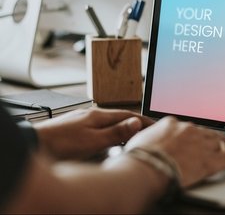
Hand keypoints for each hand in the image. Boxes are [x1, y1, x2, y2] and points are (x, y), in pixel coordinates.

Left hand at [35, 108, 153, 159]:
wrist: (33, 143)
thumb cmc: (60, 144)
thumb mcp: (93, 141)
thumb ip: (116, 132)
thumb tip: (137, 123)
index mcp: (98, 115)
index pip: (128, 114)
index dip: (144, 120)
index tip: (156, 124)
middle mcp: (91, 114)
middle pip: (119, 117)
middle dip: (135, 123)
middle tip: (148, 131)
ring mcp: (81, 120)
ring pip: (108, 123)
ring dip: (122, 128)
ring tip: (131, 137)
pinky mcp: (74, 128)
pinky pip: (98, 128)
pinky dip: (109, 133)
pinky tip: (106, 140)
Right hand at [125, 116, 224, 187]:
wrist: (145, 168)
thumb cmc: (138, 158)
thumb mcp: (140, 141)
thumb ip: (150, 138)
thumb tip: (148, 141)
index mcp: (173, 123)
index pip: (191, 128)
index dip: (198, 135)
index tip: (199, 138)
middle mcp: (191, 129)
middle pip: (210, 134)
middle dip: (218, 139)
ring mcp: (203, 143)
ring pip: (224, 144)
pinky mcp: (213, 159)